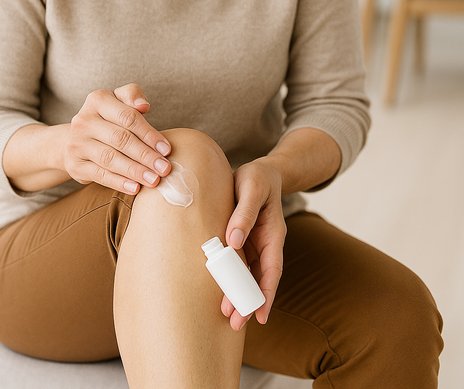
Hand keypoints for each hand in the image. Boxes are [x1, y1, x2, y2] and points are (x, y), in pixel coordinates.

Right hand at [62, 84, 171, 193]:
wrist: (76, 139)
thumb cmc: (107, 118)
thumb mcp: (118, 100)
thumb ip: (132, 95)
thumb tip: (144, 106)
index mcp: (97, 100)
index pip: (128, 117)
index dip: (149, 134)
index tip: (167, 149)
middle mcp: (83, 120)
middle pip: (120, 139)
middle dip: (145, 155)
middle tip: (164, 168)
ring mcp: (77, 143)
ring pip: (110, 158)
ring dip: (135, 171)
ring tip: (154, 180)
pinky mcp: (75, 165)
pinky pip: (99, 175)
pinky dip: (119, 182)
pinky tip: (135, 188)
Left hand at [223, 158, 285, 330]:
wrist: (262, 171)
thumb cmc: (258, 177)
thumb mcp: (251, 188)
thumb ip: (244, 212)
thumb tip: (233, 241)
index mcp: (274, 234)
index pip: (272, 269)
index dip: (267, 293)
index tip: (260, 315)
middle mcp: (266, 244)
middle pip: (260, 279)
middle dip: (250, 303)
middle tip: (236, 323)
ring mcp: (254, 245)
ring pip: (249, 276)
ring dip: (239, 295)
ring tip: (226, 315)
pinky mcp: (242, 242)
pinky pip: (238, 265)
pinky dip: (232, 279)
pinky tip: (221, 292)